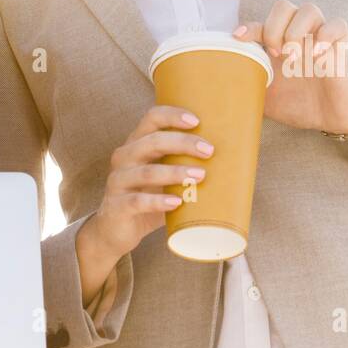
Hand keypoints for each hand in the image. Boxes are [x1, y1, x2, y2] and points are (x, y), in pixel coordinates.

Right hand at [89, 104, 214, 260]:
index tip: (197, 120)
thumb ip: (183, 166)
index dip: (173, 116)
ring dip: (176, 173)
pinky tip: (176, 202)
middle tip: (209, 151)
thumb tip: (232, 162)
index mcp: (136, 143)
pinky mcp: (116, 206)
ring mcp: (117, 182)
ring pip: (147, 172)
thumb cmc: (147, 198)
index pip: (151, 118)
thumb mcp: (162, 178)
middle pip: (152, 142)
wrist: (114, 230)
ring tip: (200, 177)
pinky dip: (158, 201)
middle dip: (183, 143)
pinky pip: (137, 201)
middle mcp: (124, 157)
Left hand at [234, 0, 347, 133]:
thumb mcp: (266, 98)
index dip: (249, 27)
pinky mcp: (342, 46)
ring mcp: (320, 38)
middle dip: (274, 27)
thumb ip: (248, 86)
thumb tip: (222, 87)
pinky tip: (318, 55)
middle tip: (275, 54)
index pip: (261, 23)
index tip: (238, 37)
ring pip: (309, 9)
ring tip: (294, 56)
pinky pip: (338, 25)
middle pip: (284, 6)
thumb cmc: (299, 105)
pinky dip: (326, 35)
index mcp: (279, 43)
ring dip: (296, 30)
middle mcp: (299, 35)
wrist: (331, 120)